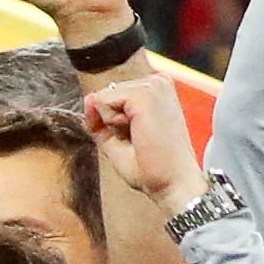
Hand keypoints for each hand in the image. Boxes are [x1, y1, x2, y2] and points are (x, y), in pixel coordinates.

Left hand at [82, 79, 206, 220]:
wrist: (173, 182)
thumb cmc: (152, 166)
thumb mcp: (116, 139)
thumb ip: (99, 117)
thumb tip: (89, 97)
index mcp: (156, 89)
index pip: (110, 96)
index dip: (110, 121)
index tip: (137, 138)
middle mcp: (158, 81)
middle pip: (104, 95)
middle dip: (111, 122)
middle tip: (140, 140)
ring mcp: (154, 84)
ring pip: (102, 98)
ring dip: (113, 124)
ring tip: (141, 137)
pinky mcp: (146, 92)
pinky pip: (102, 101)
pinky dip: (112, 123)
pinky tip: (138, 133)